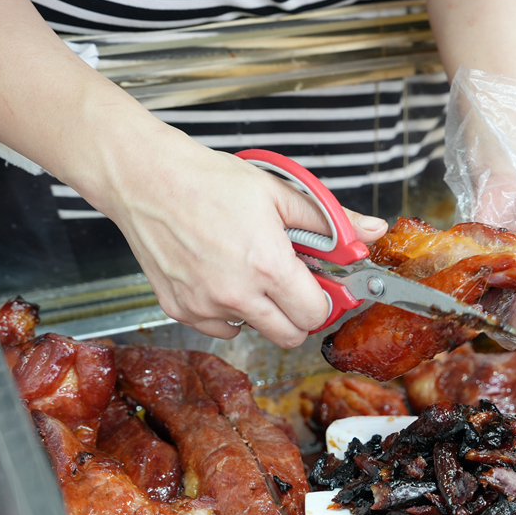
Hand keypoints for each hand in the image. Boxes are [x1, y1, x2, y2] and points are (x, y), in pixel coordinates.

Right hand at [87, 125, 387, 346]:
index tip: (321, 285)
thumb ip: (330, 221)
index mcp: (268, 265)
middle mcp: (237, 294)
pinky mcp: (180, 309)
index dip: (325, 300)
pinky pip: (220, 327)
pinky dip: (228, 311)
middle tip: (291, 283)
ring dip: (262, 312)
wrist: (145, 177)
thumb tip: (371, 232)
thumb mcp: (278, 192)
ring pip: (255, 332)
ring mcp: (205, 306)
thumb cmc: (208, 180)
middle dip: (298, 314)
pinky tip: (223, 277)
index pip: (317, 314)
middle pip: (290, 337)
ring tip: (250, 272)